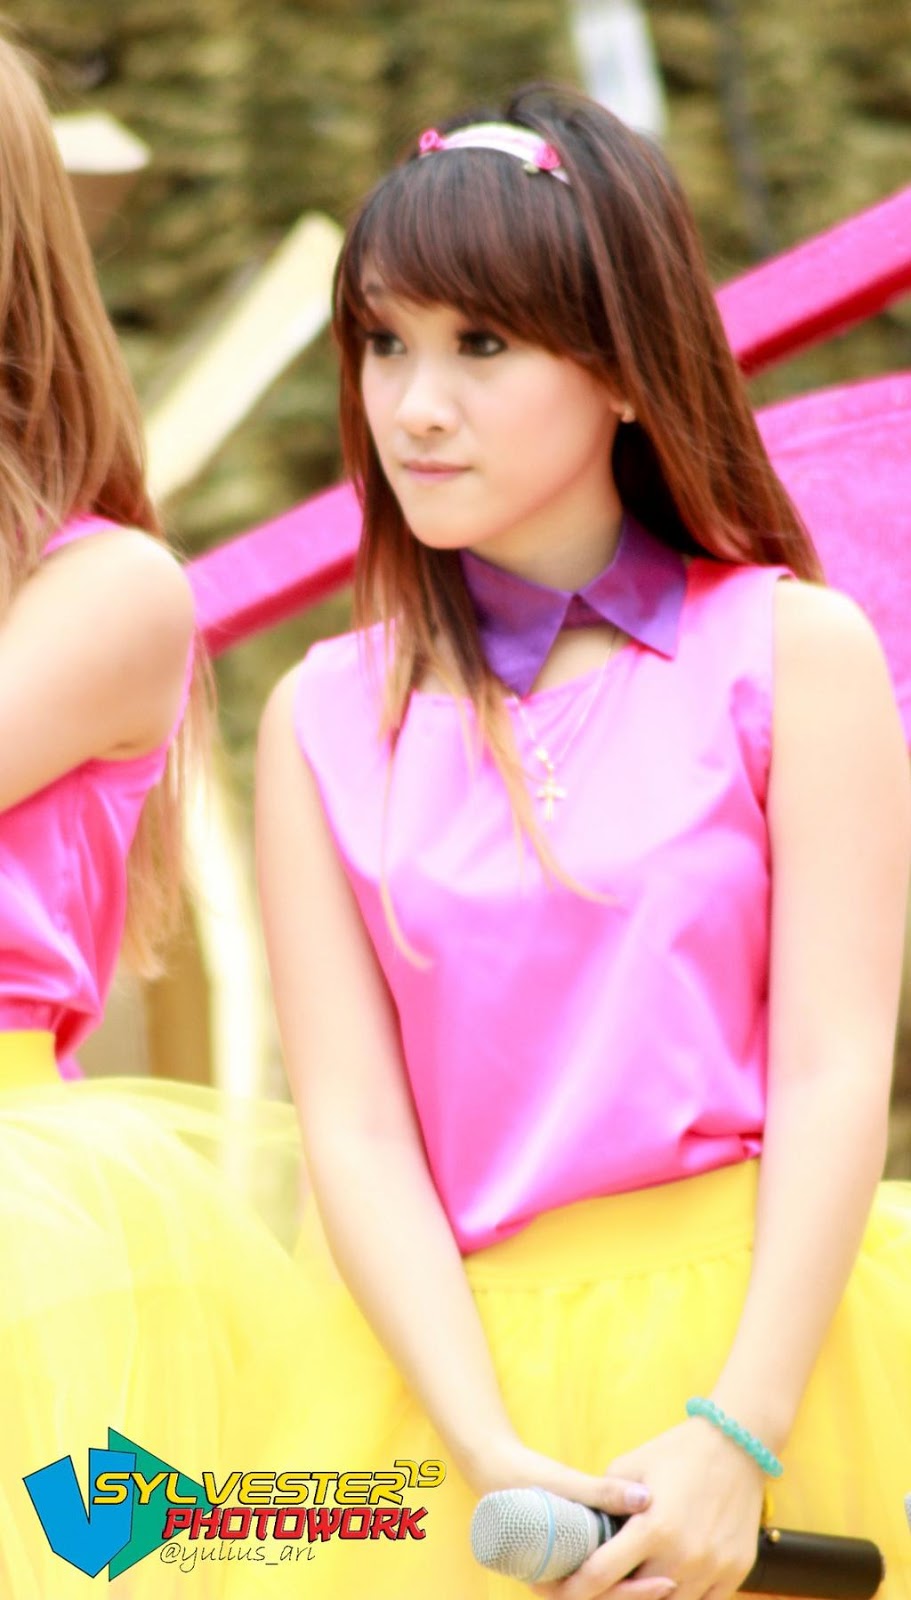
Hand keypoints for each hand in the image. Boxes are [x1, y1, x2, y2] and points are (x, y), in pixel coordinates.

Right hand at [463, 1434, 675, 1599]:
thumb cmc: (524, 1478)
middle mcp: (558, 1582)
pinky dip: (628, 1569)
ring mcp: (567, 1571)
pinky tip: (656, 1558)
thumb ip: (601, 1492)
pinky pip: (604, 1573)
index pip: (597, 1598)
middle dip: (640, 1593)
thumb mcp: (561, 1485)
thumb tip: (645, 1497)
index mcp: (548, 1579)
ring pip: (607, 1591)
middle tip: (678, 1580)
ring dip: (637, 1583)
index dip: (633, 1595)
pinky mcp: (576, 1557)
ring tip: (676, 1571)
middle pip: (605, 1599)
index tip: (664, 1582)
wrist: (497, 1469)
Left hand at [532, 1419, 765, 1599]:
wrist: (736, 1445)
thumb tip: (578, 1527)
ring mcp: (713, 1568)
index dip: (577, 1588)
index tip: (564, 1589)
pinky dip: (684, 1596)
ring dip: (649, 1595)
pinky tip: (669, 1578)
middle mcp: (683, 1556)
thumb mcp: (630, 1465)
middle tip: (603, 1580)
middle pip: (635, 1597)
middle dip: (614, 1591)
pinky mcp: (736, 1573)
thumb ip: (604, 1500)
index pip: (602, 1575)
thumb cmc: (677, 1451)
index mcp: (653, 1527)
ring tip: (638, 1574)